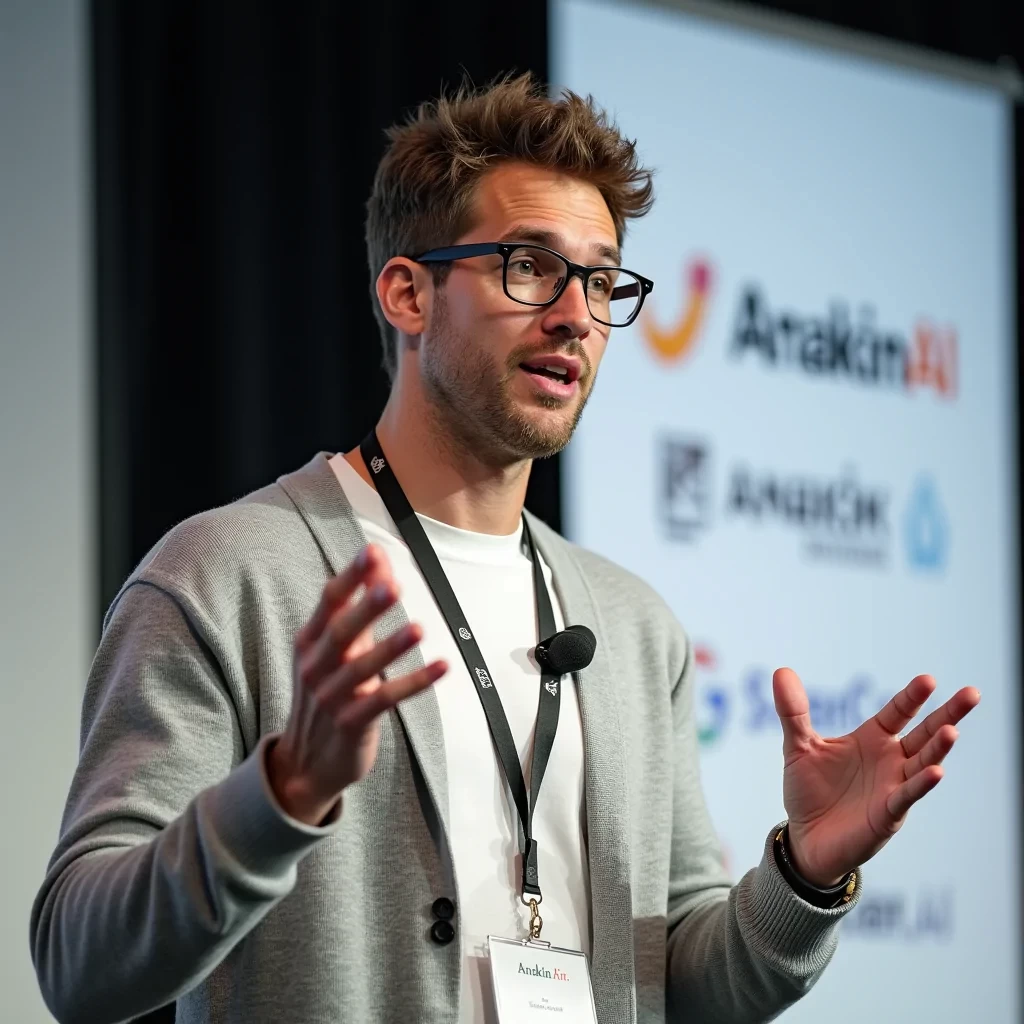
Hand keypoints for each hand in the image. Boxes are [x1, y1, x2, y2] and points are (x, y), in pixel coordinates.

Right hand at [267, 543, 447, 824]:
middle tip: (393, 586)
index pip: (329, 602)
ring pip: (362, 668)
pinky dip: (415, 683)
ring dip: (392, 648)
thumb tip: (380, 559)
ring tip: (419, 629)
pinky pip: (385, 700)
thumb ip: (357, 606)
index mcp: (310, 641)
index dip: (351, 577)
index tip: (372, 552)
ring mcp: (331, 697)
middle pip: (342, 632)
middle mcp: (316, 666)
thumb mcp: (334, 648)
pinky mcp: (351, 723)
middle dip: (367, 608)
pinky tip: (443, 667)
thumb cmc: (326, 692)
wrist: (306, 762)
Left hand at [773, 669, 979, 887]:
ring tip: (953, 729)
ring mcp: (892, 788)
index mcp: (871, 740)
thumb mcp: (797, 746)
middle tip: (972, 693)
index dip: (912, 696)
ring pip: (922, 764)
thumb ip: (793, 711)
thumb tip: (781, 671)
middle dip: (949, 714)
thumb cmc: (809, 791)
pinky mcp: (887, 816)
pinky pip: (906, 797)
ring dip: (938, 748)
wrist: (805, 837)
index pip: (898, 712)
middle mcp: (890, 761)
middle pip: (925, 734)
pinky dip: (920, 785)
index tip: (929, 679)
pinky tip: (936, 772)